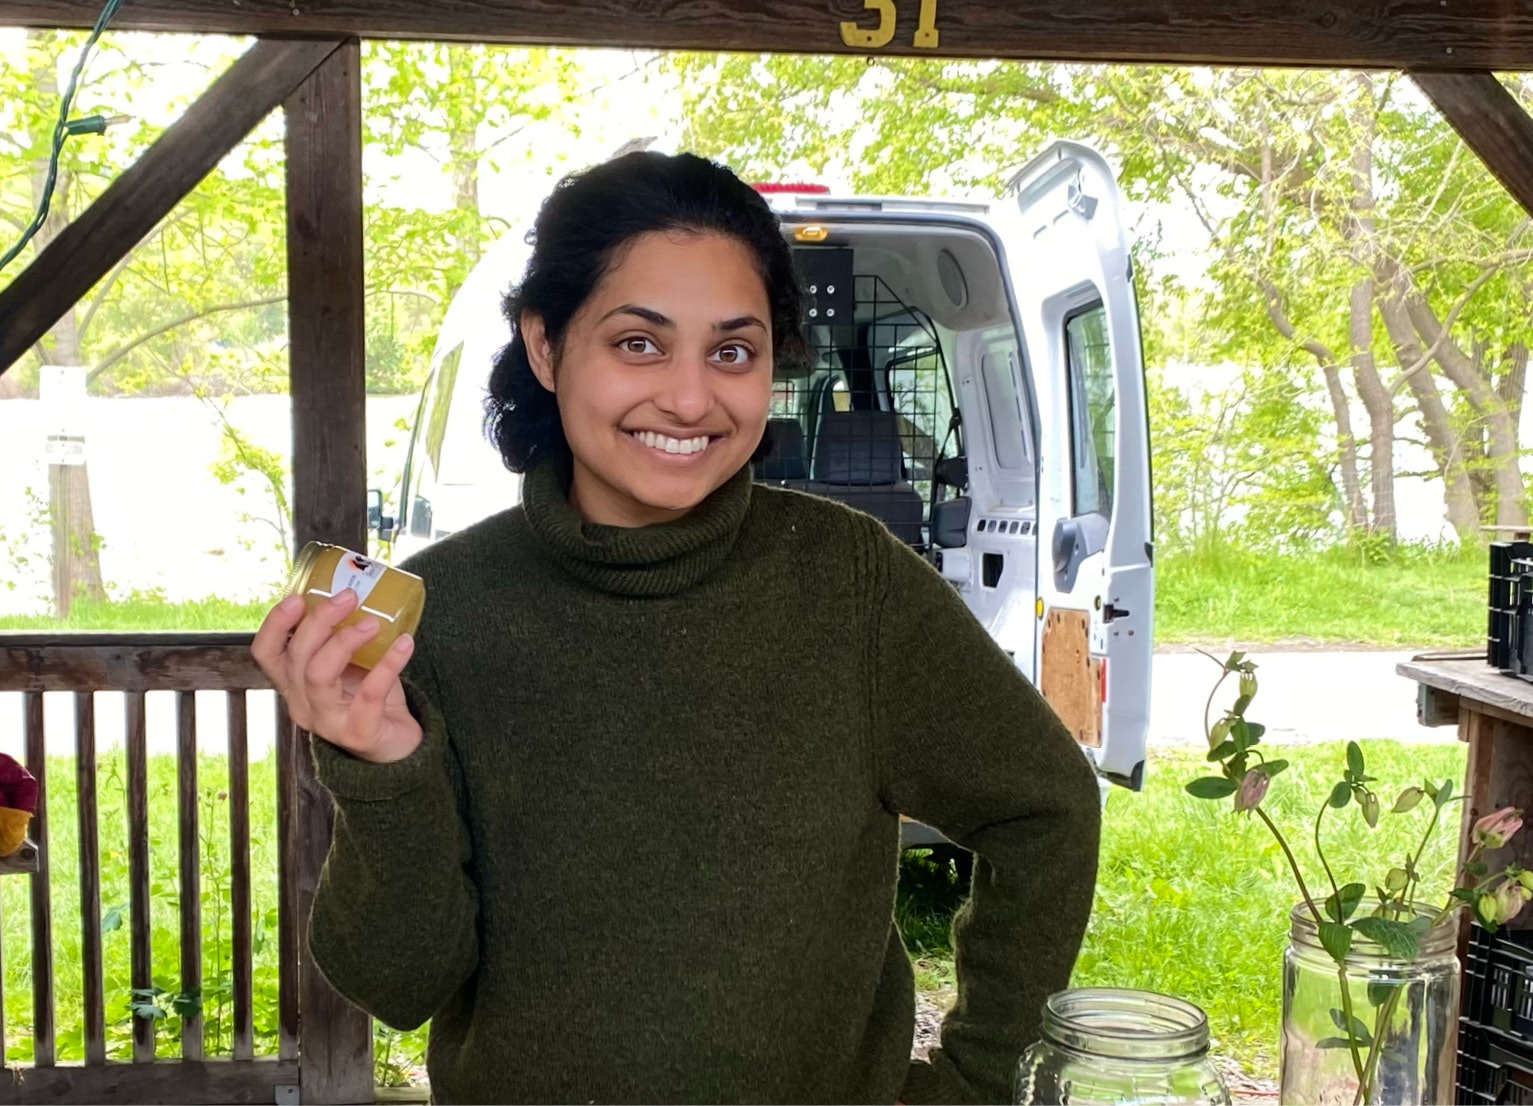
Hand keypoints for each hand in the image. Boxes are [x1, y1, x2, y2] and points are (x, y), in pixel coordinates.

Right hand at [251, 589, 421, 763]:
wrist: (395, 746)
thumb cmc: (367, 699)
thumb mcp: (348, 666)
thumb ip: (342, 639)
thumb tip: (356, 593)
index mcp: (294, 683)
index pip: (265, 653)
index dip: (275, 624)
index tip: (298, 598)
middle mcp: (302, 703)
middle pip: (296, 658)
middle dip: (319, 622)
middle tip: (349, 597)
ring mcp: (327, 722)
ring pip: (319, 676)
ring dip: (344, 642)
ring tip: (373, 623)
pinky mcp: (358, 733)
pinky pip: (368, 694)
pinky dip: (388, 665)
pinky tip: (404, 644)